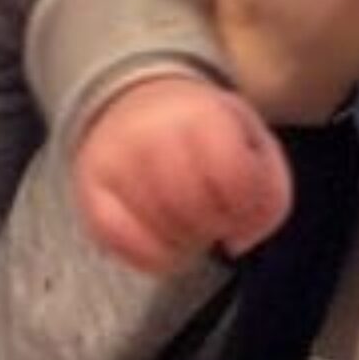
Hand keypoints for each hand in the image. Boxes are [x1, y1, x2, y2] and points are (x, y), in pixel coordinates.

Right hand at [72, 75, 292, 275]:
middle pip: (194, 208)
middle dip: (213, 226)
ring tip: (188, 225)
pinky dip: (151, 256)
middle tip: (213, 220)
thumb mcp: (255, 144)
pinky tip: (164, 241)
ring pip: (159, 231)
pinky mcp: (89, 190)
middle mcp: (152, 134)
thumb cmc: (205, 134)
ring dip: (185, 244)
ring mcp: (115, 163)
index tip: (240, 207)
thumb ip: (269, 195)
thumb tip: (237, 240)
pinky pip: (122, 244)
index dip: (244, 206)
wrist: (136, 103)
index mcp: (203, 115)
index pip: (234, 177)